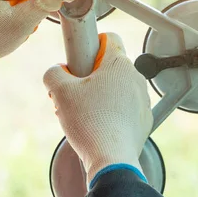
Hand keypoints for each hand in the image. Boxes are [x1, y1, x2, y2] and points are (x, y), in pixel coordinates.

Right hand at [43, 33, 153, 188]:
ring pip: (117, 88)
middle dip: (91, 76)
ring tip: (84, 114)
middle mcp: (136, 77)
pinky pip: (125, 108)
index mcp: (119, 63)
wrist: (111, 159)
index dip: (91, 44)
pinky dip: (112, 113)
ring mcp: (143, 99)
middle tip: (75, 93)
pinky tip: (97, 127)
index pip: (108, 37)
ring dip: (100, 95)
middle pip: (110, 66)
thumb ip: (53, 73)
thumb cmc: (89, 122)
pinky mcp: (144, 119)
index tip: (80, 60)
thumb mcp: (59, 91)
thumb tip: (57, 72)